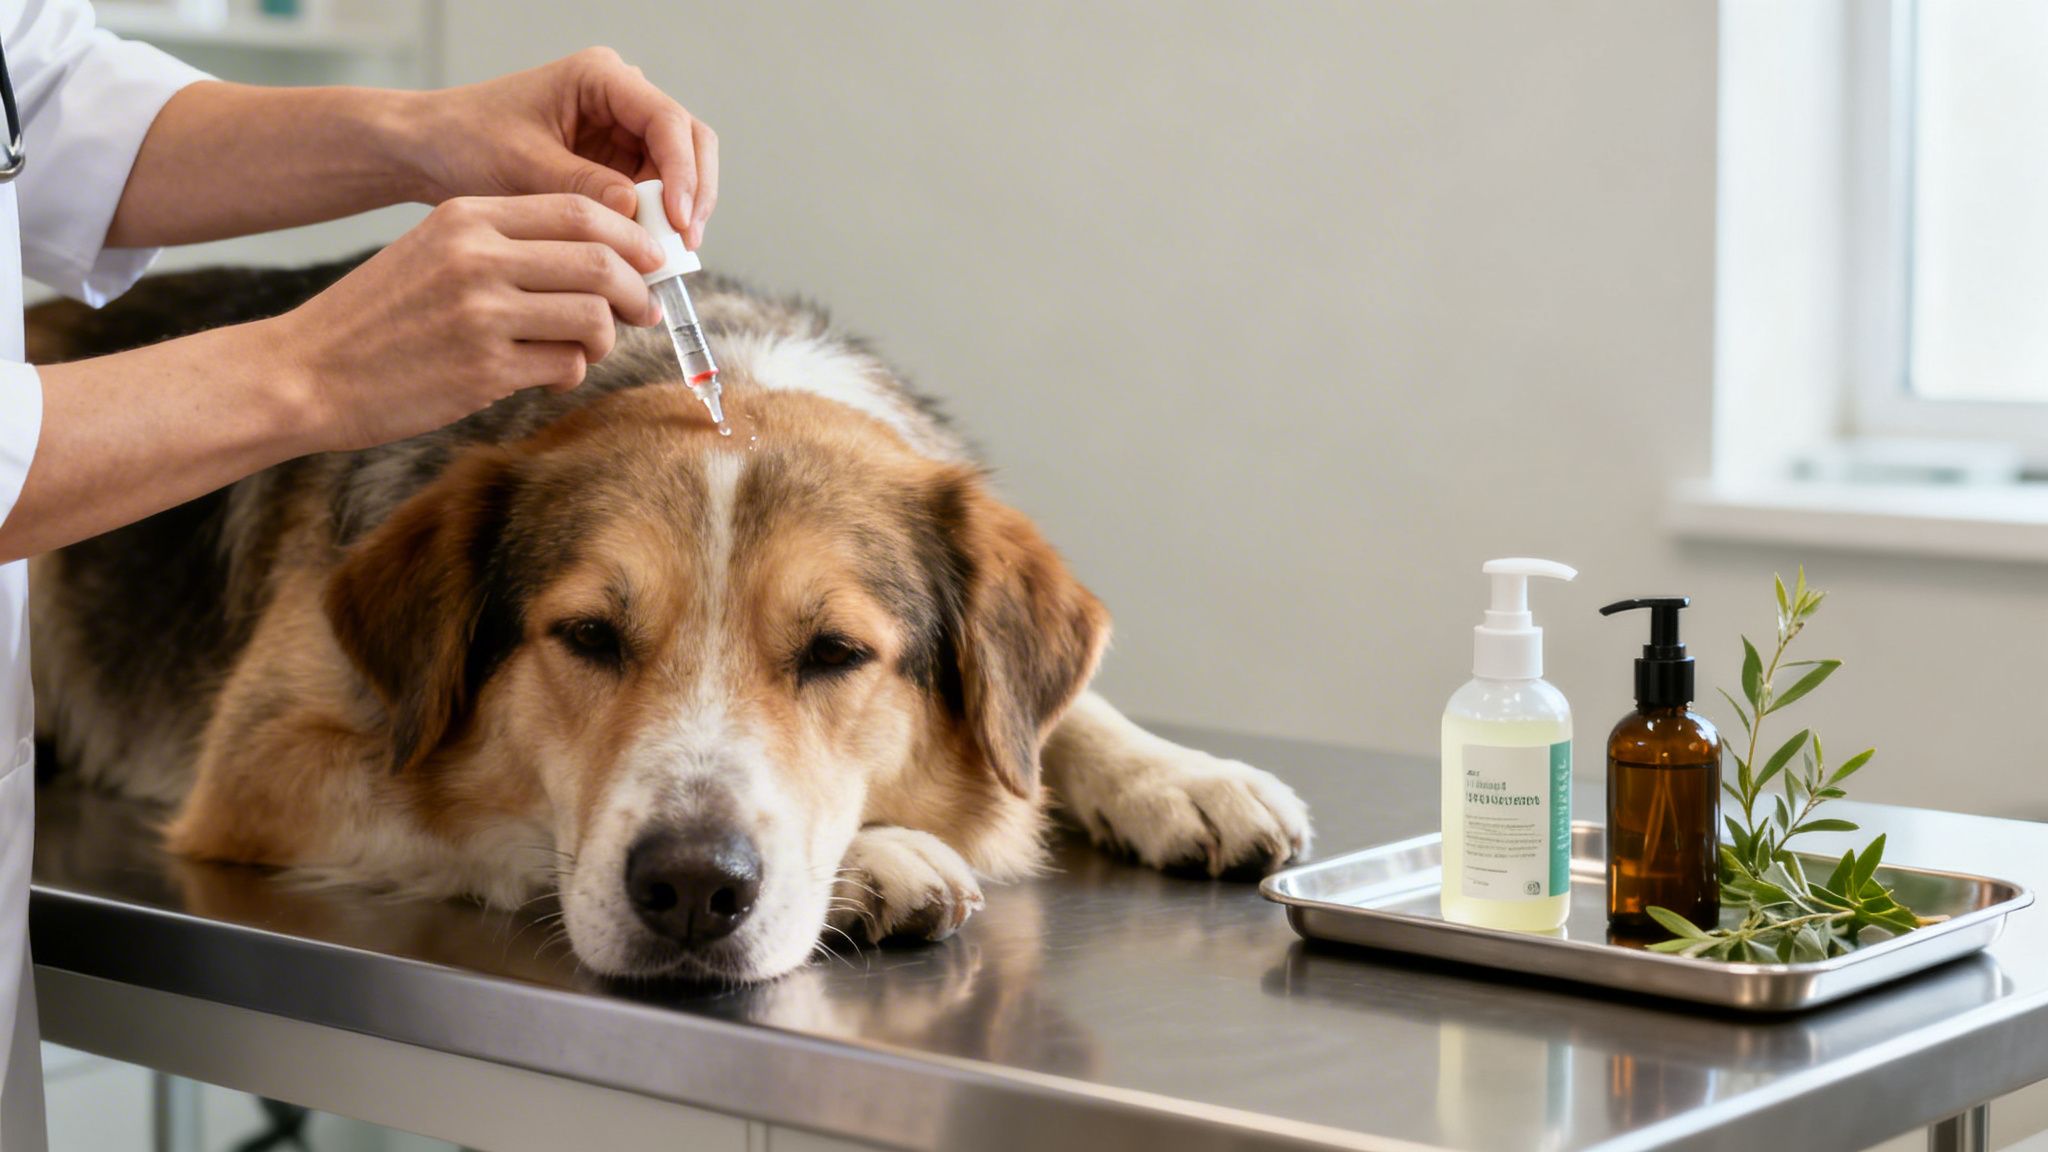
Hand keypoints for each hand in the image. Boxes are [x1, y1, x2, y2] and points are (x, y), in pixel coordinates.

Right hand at [273, 193, 664, 452]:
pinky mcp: (485, 370)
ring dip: (606, 338)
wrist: (308, 371)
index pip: (580, 210)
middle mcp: (477, 257)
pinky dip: (574, 372)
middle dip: (638, 290)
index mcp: (468, 218)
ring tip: (587, 348)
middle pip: (601, 261)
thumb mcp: (435, 252)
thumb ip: (507, 246)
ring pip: (594, 317)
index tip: (650, 260)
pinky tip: (552, 376)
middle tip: (643, 310)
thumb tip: (602, 257)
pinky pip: (567, 365)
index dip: (631, 236)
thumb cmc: (380, 316)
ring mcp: (482, 314)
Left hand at [406, 48, 717, 248]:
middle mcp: (622, 100)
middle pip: (689, 143)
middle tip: (684, 246)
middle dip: (693, 194)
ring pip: (681, 172)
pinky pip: (656, 195)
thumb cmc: (466, 142)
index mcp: (601, 78)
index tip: (677, 221)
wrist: (432, 151)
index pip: (668, 121)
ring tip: (665, 260)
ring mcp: (623, 134)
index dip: (682, 173)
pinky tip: (647, 255)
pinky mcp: (617, 166)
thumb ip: (582, 186)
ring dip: (679, 215)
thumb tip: (637, 214)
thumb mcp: (523, 165)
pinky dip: (657, 225)